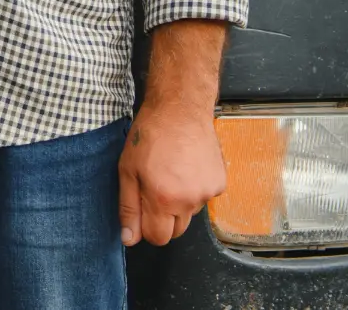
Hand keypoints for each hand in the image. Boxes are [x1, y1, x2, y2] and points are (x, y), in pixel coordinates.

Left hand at [117, 102, 226, 246]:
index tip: (142, 212)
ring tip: (170, 173)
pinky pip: (203, 198)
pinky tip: (186, 167)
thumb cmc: (150, 136)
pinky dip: (194, 189)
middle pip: (176, 231)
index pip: (158, 238)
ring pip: (190, 213)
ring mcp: (208, 193)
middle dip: (163, 218)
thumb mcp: (127, 170)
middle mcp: (189, 201)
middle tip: (154, 189)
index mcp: (164, 199)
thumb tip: (129, 239)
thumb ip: (128, 208)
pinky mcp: (220, 183)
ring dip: (179, 202)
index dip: (146, 229)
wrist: (180, 110)